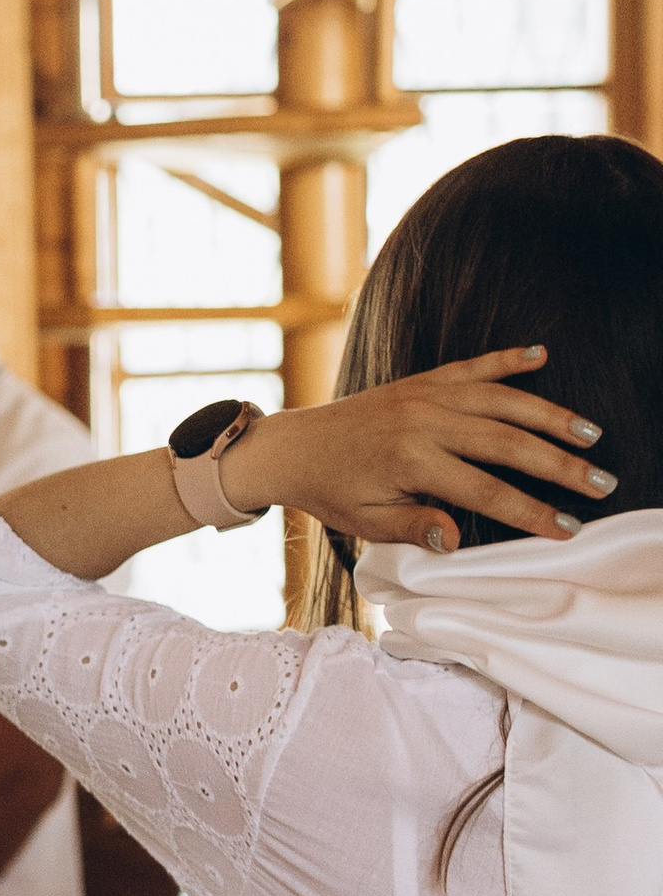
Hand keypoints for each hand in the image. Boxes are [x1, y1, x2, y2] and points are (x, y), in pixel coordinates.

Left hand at [237, 348, 609, 551]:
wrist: (294, 447)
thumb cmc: (332, 491)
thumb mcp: (367, 522)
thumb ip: (414, 528)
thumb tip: (458, 540)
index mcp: (411, 462)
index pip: (485, 491)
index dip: (531, 510)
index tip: (567, 527)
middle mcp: (424, 422)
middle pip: (507, 443)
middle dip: (559, 464)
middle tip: (601, 482)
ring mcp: (425, 395)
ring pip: (501, 400)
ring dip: (549, 413)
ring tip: (589, 433)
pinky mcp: (422, 380)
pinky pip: (473, 366)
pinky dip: (507, 359)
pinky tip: (541, 354)